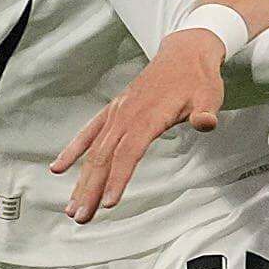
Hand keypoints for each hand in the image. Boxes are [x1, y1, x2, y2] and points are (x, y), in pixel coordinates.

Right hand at [54, 26, 226, 223]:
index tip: (108, 202)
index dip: (117, 177)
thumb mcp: (209, 96)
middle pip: (104, 156)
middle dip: (90, 189)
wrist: (185, 52)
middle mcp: (127, 114)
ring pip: (94, 150)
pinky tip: (59, 168)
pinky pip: (89, 132)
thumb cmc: (197, 78)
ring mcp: (118, 112)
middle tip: (81, 216)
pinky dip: (73, 150)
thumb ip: (205, 113)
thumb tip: (206, 122)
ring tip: (71, 206)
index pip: (129, 152)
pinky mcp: (115, 110)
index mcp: (149, 115)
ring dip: (81, 179)